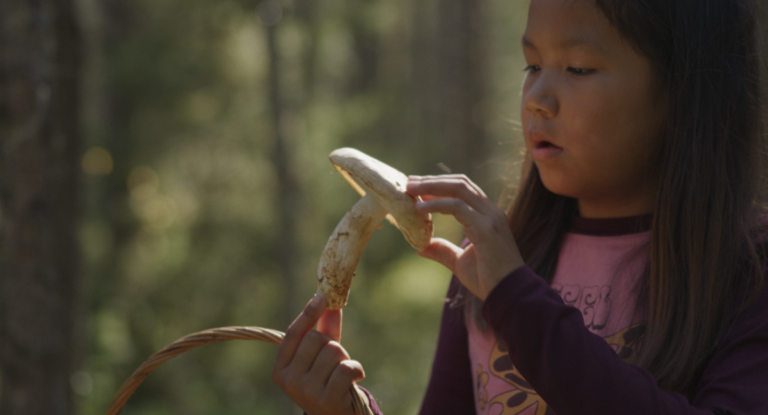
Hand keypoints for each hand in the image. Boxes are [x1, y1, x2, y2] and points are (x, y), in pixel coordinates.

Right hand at [272, 294, 364, 414]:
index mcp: (281, 369)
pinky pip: (346, 368)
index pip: (294, 334)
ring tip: (343, 374)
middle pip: (316, 339)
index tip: (322, 297)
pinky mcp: (326, 400)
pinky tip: (355, 379)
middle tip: (336, 362)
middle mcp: (289, 381)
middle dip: (332, 345)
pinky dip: (356, 369)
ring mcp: (306, 392)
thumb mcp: (321, 358)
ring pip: (333, 351)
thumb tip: (332, 304)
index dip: (308, 314)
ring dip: (346, 359)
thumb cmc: (328, 384)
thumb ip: (324, 332)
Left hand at [407, 175, 524, 299]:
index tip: (416, 187)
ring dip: (432, 187)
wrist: (510, 295)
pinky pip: (458, 207)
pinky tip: (420, 209)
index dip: (439, 184)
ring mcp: (490, 218)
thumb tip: (421, 246)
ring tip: (410, 190)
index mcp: (487, 216)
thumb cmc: (489, 280)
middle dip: (432, 181)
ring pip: (459, 189)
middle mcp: (490, 212)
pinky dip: (437, 204)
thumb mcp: (460, 262)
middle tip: (408, 183)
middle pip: (460, 183)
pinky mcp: (486, 228)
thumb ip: (443, 251)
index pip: (463, 189)